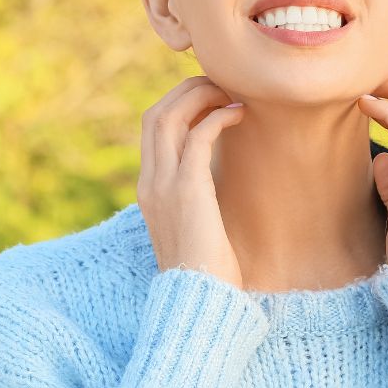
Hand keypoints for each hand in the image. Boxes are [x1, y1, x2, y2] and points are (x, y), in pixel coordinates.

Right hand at [137, 76, 246, 288]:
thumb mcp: (194, 229)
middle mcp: (150, 182)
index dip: (178, 103)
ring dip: (200, 96)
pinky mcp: (187, 190)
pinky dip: (217, 117)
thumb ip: (195, 202)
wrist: (199, 301)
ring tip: (230, 94)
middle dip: (186, 91)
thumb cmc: (206, 272)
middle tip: (220, 86)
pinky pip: (197, 136)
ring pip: (169, 116)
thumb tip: (216, 185)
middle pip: (155, 113)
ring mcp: (164, 185)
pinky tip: (239, 117)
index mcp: (148, 190)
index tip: (209, 98)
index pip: (152, 128)